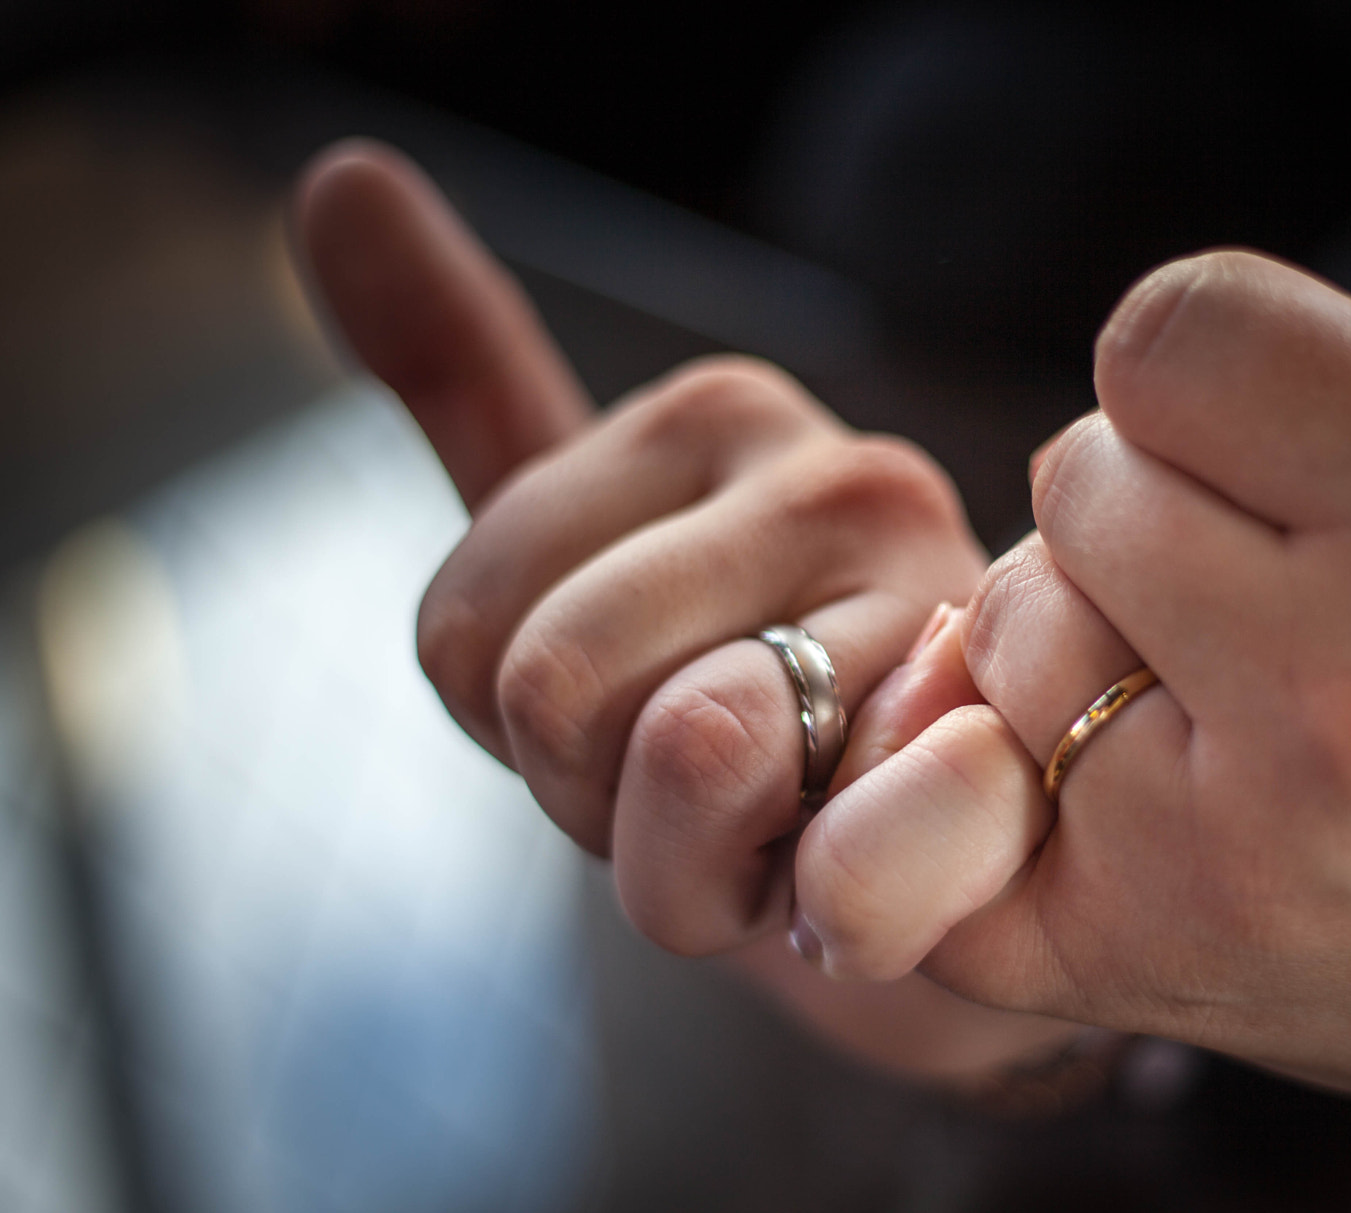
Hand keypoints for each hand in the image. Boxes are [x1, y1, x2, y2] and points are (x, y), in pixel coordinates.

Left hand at [293, 139, 1081, 1080]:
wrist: (963, 862)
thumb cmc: (760, 712)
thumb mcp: (590, 555)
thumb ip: (475, 383)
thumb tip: (336, 172)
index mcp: (714, 416)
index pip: (461, 631)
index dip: (526, 741)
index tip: (633, 729)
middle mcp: (838, 475)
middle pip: (552, 689)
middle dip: (604, 805)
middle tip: (718, 802)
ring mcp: (943, 607)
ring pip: (687, 763)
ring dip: (711, 872)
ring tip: (794, 837)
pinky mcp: (1014, 750)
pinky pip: (841, 850)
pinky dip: (824, 903)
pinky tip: (865, 884)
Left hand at [795, 250, 1350, 1142]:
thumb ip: (1290, 363)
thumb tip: (1083, 403)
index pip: (1166, 337)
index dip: (1197, 373)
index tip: (1261, 439)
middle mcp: (1338, 690)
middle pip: (1075, 480)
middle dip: (1144, 506)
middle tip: (1256, 585)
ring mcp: (1224, 849)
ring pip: (1004, 623)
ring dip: (1076, 631)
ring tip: (1209, 690)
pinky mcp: (1137, 959)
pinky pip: (950, 804)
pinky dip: (1000, 776)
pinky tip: (1104, 787)